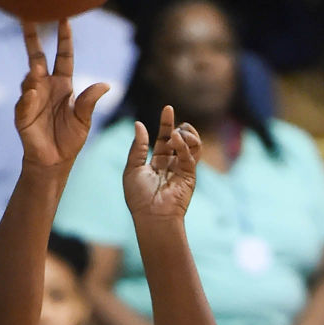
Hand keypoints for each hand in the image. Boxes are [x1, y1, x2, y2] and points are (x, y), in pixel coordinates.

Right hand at [15, 21, 109, 170]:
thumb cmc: (70, 140)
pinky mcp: (23, 115)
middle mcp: (45, 86)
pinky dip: (28, 97)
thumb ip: (90, 101)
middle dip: (33, 38)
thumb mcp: (84, 119)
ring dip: (33, 72)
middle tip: (28, 16)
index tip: (64, 17)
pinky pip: (25, 102)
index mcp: (63, 84)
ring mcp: (32, 99)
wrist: (55, 162)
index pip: (63, 55)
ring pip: (30, 78)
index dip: (63, 38)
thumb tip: (106, 84)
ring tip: (36, 69)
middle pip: (38, 56)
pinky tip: (32, 93)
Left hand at [123, 107, 200, 226]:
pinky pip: (191, 155)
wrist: (152, 216)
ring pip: (191, 144)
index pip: (163, 139)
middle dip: (177, 126)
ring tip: (176, 133)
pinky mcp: (190, 175)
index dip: (166, 124)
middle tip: (171, 118)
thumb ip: (138, 147)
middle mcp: (171, 164)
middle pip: (178, 139)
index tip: (168, 109)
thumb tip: (139, 124)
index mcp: (156, 162)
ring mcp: (182, 169)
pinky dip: (184, 144)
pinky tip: (176, 140)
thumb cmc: (139, 197)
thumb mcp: (132, 168)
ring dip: (185, 134)